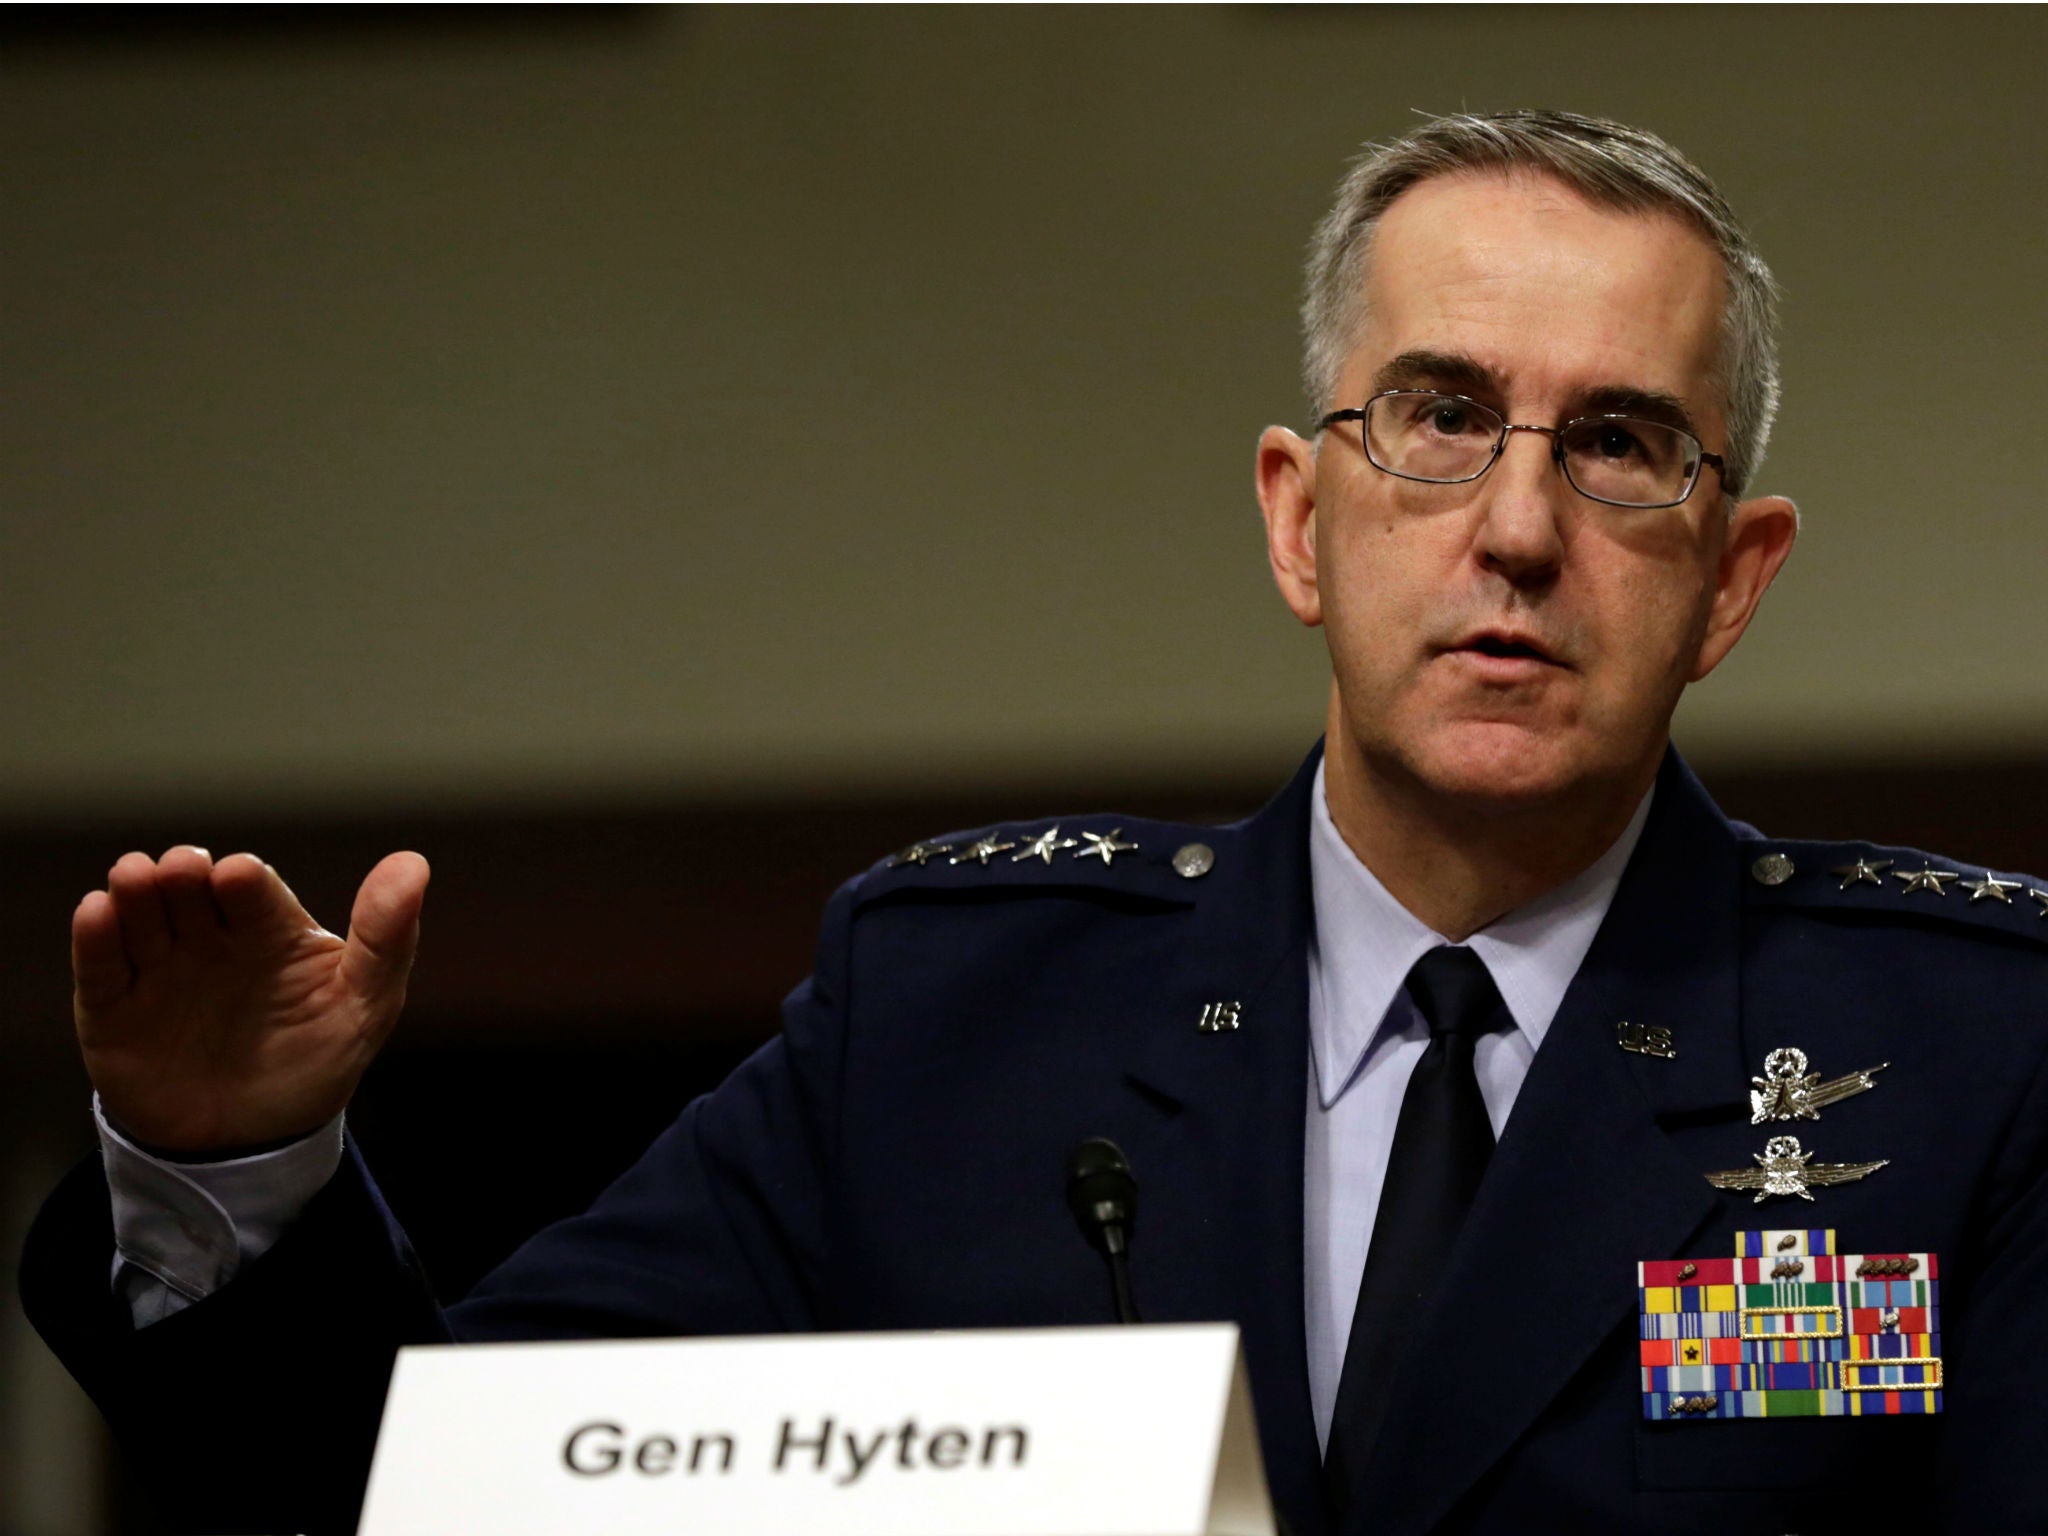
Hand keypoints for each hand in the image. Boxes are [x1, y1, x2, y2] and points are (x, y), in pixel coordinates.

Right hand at [72, 846, 430, 1152]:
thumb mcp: (366, 1005)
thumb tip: (414, 864)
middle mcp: (210, 935)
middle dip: (183, 873)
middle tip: (183, 870)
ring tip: (135, 877)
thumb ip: (387, 938)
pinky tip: (98, 912)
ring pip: (140, 914)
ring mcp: (159, 967)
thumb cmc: (316, 1059)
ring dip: (135, 889)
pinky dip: (94, 936)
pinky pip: (100, 965)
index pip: (252, 889)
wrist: (254, 1144)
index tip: (239, 878)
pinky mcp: (113, 1007)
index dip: (244, 880)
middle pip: (188, 889)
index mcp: (269, 926)